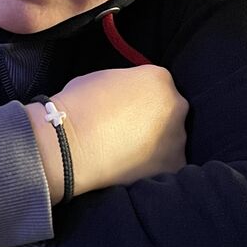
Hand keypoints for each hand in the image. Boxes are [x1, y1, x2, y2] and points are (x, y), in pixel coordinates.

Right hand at [27, 64, 186, 200]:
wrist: (68, 146)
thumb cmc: (77, 108)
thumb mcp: (102, 78)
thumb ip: (126, 85)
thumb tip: (127, 96)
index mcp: (158, 78)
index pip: (158, 85)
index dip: (141, 98)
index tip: (128, 110)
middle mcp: (176, 104)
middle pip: (170, 111)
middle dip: (155, 120)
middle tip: (129, 132)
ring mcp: (177, 137)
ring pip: (172, 139)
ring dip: (157, 145)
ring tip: (128, 153)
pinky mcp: (173, 165)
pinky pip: (168, 165)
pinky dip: (155, 167)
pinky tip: (133, 168)